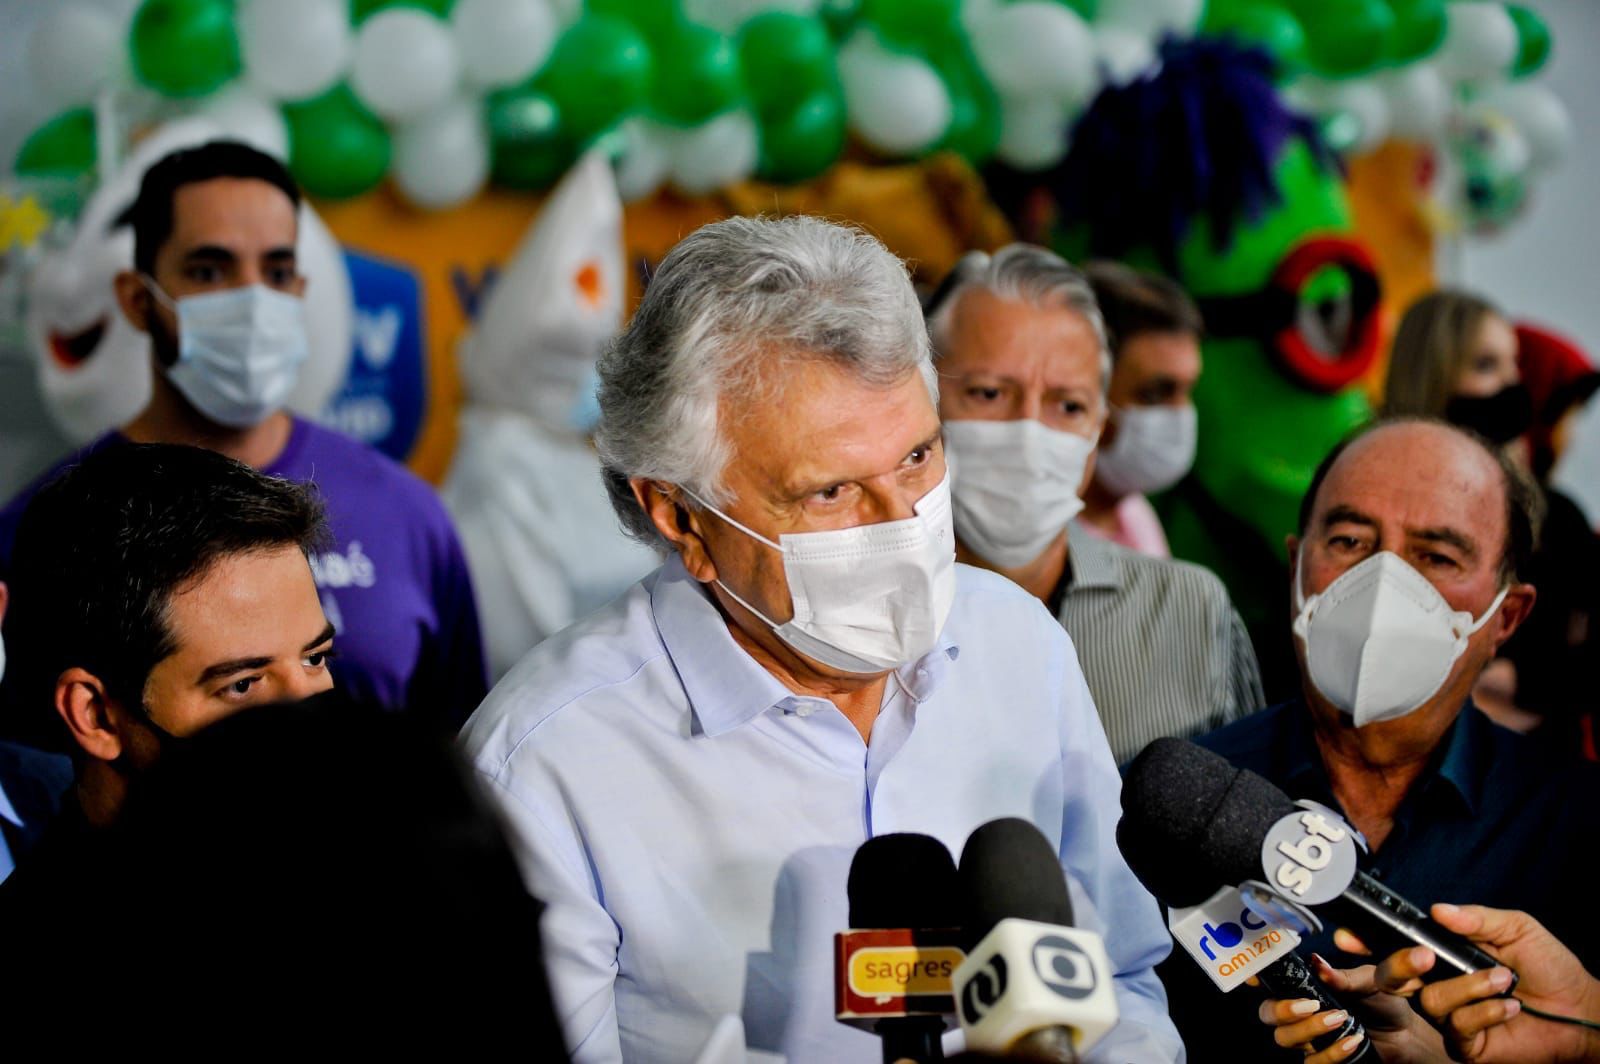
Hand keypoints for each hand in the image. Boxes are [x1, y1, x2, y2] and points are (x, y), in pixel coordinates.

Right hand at [1255, 954, 1450, 1063]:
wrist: (1406, 1036)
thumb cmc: (1383, 1003)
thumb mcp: (1370, 982)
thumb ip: (1344, 976)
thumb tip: (1318, 963)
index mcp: (1305, 986)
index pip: (1270, 980)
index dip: (1255, 977)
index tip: (1256, 977)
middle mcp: (1300, 1012)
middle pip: (1267, 1013)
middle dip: (1282, 1009)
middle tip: (1310, 1005)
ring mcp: (1308, 1038)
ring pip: (1285, 1038)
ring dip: (1309, 1030)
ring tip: (1340, 1019)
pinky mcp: (1322, 1059)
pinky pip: (1312, 1062)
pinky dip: (1331, 1053)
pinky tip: (1352, 1042)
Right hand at [1360, 904, 1599, 1063]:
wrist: (1579, 1009)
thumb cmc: (1549, 967)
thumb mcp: (1516, 928)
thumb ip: (1475, 918)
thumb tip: (1438, 909)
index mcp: (1442, 954)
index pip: (1394, 947)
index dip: (1366, 942)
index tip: (1350, 937)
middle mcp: (1437, 984)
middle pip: (1392, 976)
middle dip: (1400, 963)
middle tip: (1425, 956)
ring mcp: (1448, 1016)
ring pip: (1429, 1000)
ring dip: (1469, 988)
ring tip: (1503, 981)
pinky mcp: (1464, 1043)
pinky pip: (1457, 1027)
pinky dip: (1484, 1011)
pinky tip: (1508, 1006)